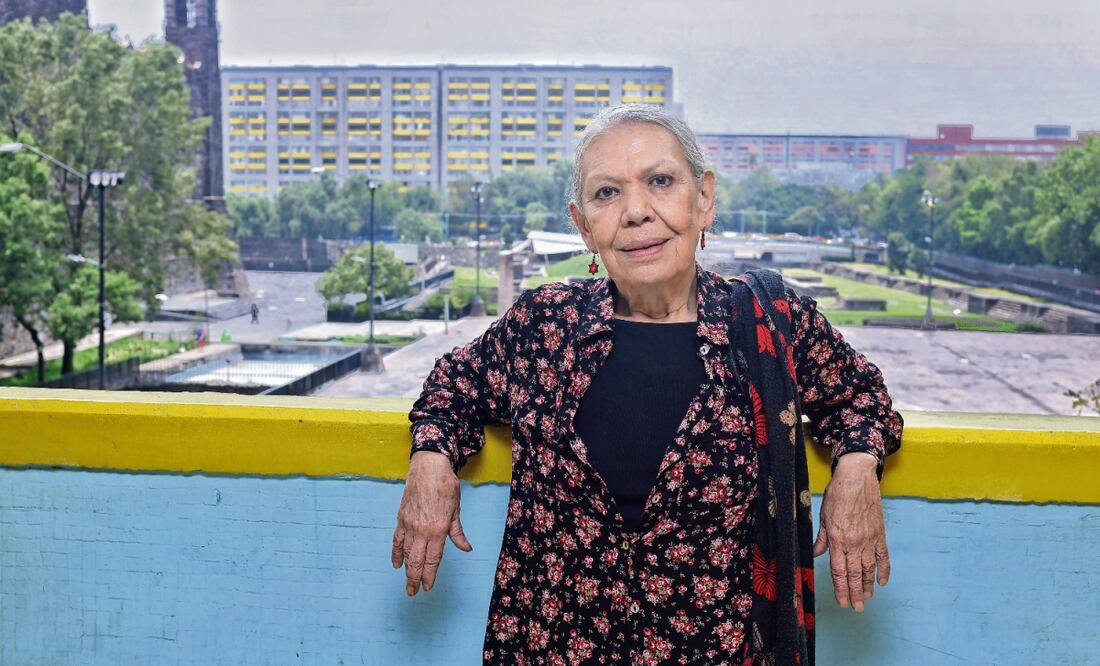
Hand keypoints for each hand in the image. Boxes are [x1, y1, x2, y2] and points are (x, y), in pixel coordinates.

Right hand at [391, 451, 472, 595]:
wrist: (428, 467)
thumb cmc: (446, 486)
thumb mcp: (456, 509)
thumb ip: (457, 532)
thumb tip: (466, 548)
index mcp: (438, 529)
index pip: (432, 559)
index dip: (430, 575)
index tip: (428, 587)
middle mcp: (422, 530)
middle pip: (417, 560)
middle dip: (415, 578)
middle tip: (413, 592)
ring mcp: (409, 524)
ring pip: (406, 553)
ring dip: (405, 570)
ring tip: (406, 583)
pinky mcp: (401, 518)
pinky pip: (397, 539)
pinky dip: (396, 552)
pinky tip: (396, 563)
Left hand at [812, 451, 889, 611]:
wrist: (857, 477)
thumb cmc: (837, 494)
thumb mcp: (823, 516)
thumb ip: (821, 538)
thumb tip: (816, 554)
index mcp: (837, 539)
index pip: (839, 570)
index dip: (841, 588)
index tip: (842, 602)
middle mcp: (854, 542)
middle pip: (855, 574)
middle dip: (855, 593)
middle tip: (856, 608)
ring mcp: (869, 539)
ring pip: (869, 568)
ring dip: (868, 585)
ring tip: (867, 599)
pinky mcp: (880, 533)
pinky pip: (883, 556)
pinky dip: (884, 570)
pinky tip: (882, 582)